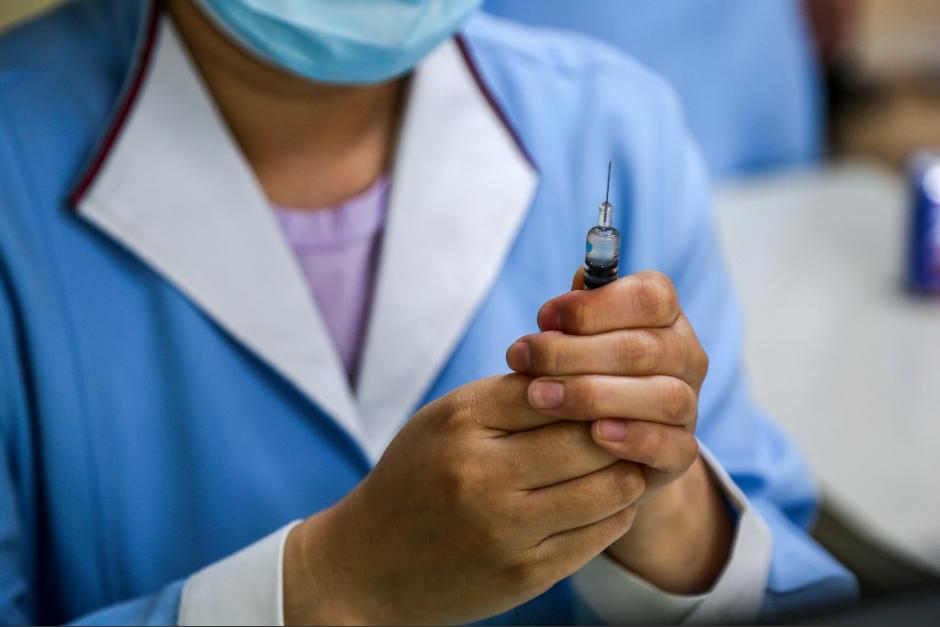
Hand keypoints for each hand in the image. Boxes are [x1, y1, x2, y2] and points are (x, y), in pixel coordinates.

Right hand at [283, 375, 644, 624]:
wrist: (368, 566)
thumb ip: (509, 394)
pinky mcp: (524, 574)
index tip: (608, 385)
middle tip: (634, 422)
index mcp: (460, 421)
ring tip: (625, 460)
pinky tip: (607, 499)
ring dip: (627, 470)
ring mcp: (504, 529)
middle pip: (591, 436)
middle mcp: (481, 473)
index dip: (592, 384)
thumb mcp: (443, 421)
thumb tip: (590, 370)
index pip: (558, 387)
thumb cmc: (415, 478)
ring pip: (609, 487)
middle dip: (619, 427)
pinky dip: (617, 511)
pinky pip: (601, 534)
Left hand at [506, 270, 705, 492]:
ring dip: (595, 395)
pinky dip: (635, 438)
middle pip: (643, 348)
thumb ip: (579, 309)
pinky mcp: (682, 451)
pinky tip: (595, 435)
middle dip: (573, 353)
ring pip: (663, 396)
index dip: (594, 306)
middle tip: (522, 359)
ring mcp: (689, 404)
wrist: (605, 441)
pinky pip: (673, 445)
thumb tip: (581, 276)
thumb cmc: (585, 369)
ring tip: (541, 397)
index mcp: (665, 315)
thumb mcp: (579, 333)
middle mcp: (686, 356)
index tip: (544, 318)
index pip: (649, 297)